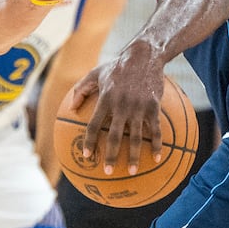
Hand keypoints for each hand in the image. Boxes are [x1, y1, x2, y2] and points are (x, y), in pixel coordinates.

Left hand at [71, 42, 164, 173]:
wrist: (145, 55)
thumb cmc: (117, 66)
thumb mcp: (95, 72)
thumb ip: (81, 89)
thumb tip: (72, 108)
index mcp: (105, 98)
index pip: (94, 124)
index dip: (89, 141)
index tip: (86, 155)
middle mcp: (121, 105)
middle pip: (113, 136)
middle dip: (110, 155)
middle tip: (107, 171)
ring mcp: (138, 106)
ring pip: (136, 137)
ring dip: (133, 156)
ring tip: (132, 172)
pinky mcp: (153, 106)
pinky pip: (155, 130)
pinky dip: (156, 145)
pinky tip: (156, 158)